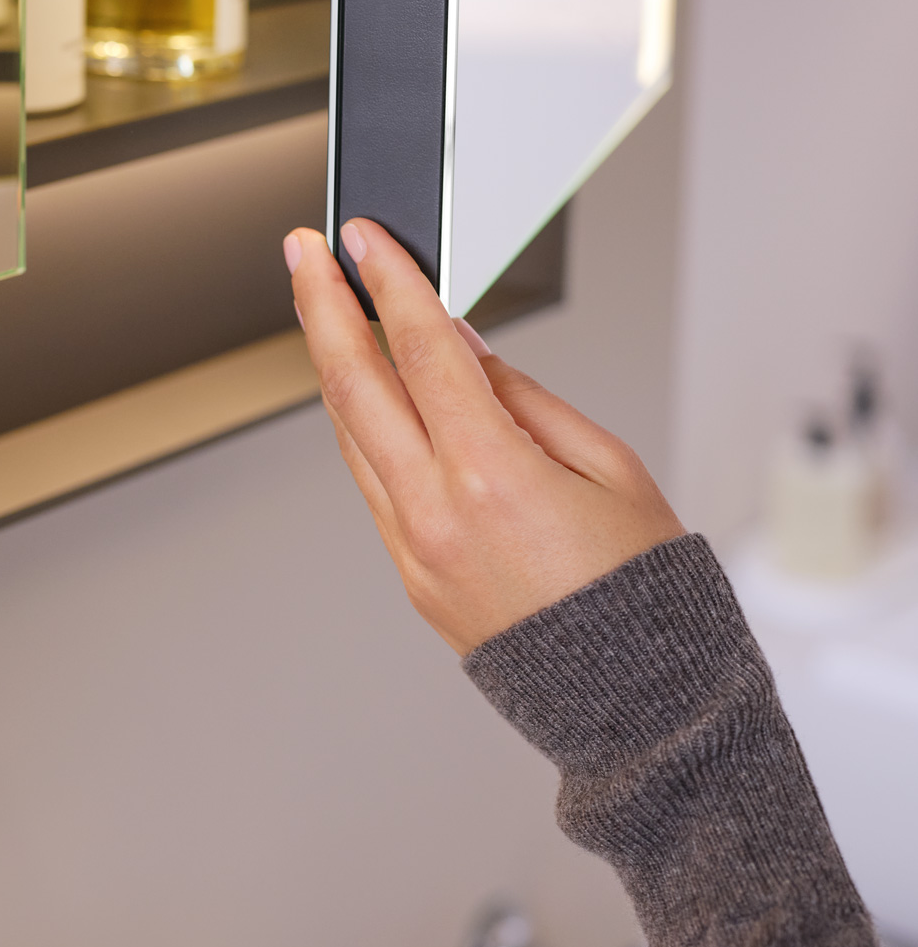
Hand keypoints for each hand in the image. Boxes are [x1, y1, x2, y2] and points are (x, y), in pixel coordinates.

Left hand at [284, 219, 682, 654]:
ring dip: (334, 364)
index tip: (364, 239)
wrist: (636, 707)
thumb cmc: (643, 591)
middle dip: (320, 306)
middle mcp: (435, 513)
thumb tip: (463, 347)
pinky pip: (371, 482)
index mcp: (493, 477)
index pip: (421, 350)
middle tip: (303, 253)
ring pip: (350, 435)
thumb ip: (524, 397)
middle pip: (352, 384)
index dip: (389, 281)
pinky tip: (369, 393)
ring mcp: (413, 550)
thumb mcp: (608, 467)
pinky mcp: (410, 575)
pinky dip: (364, 426)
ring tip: (329, 310)